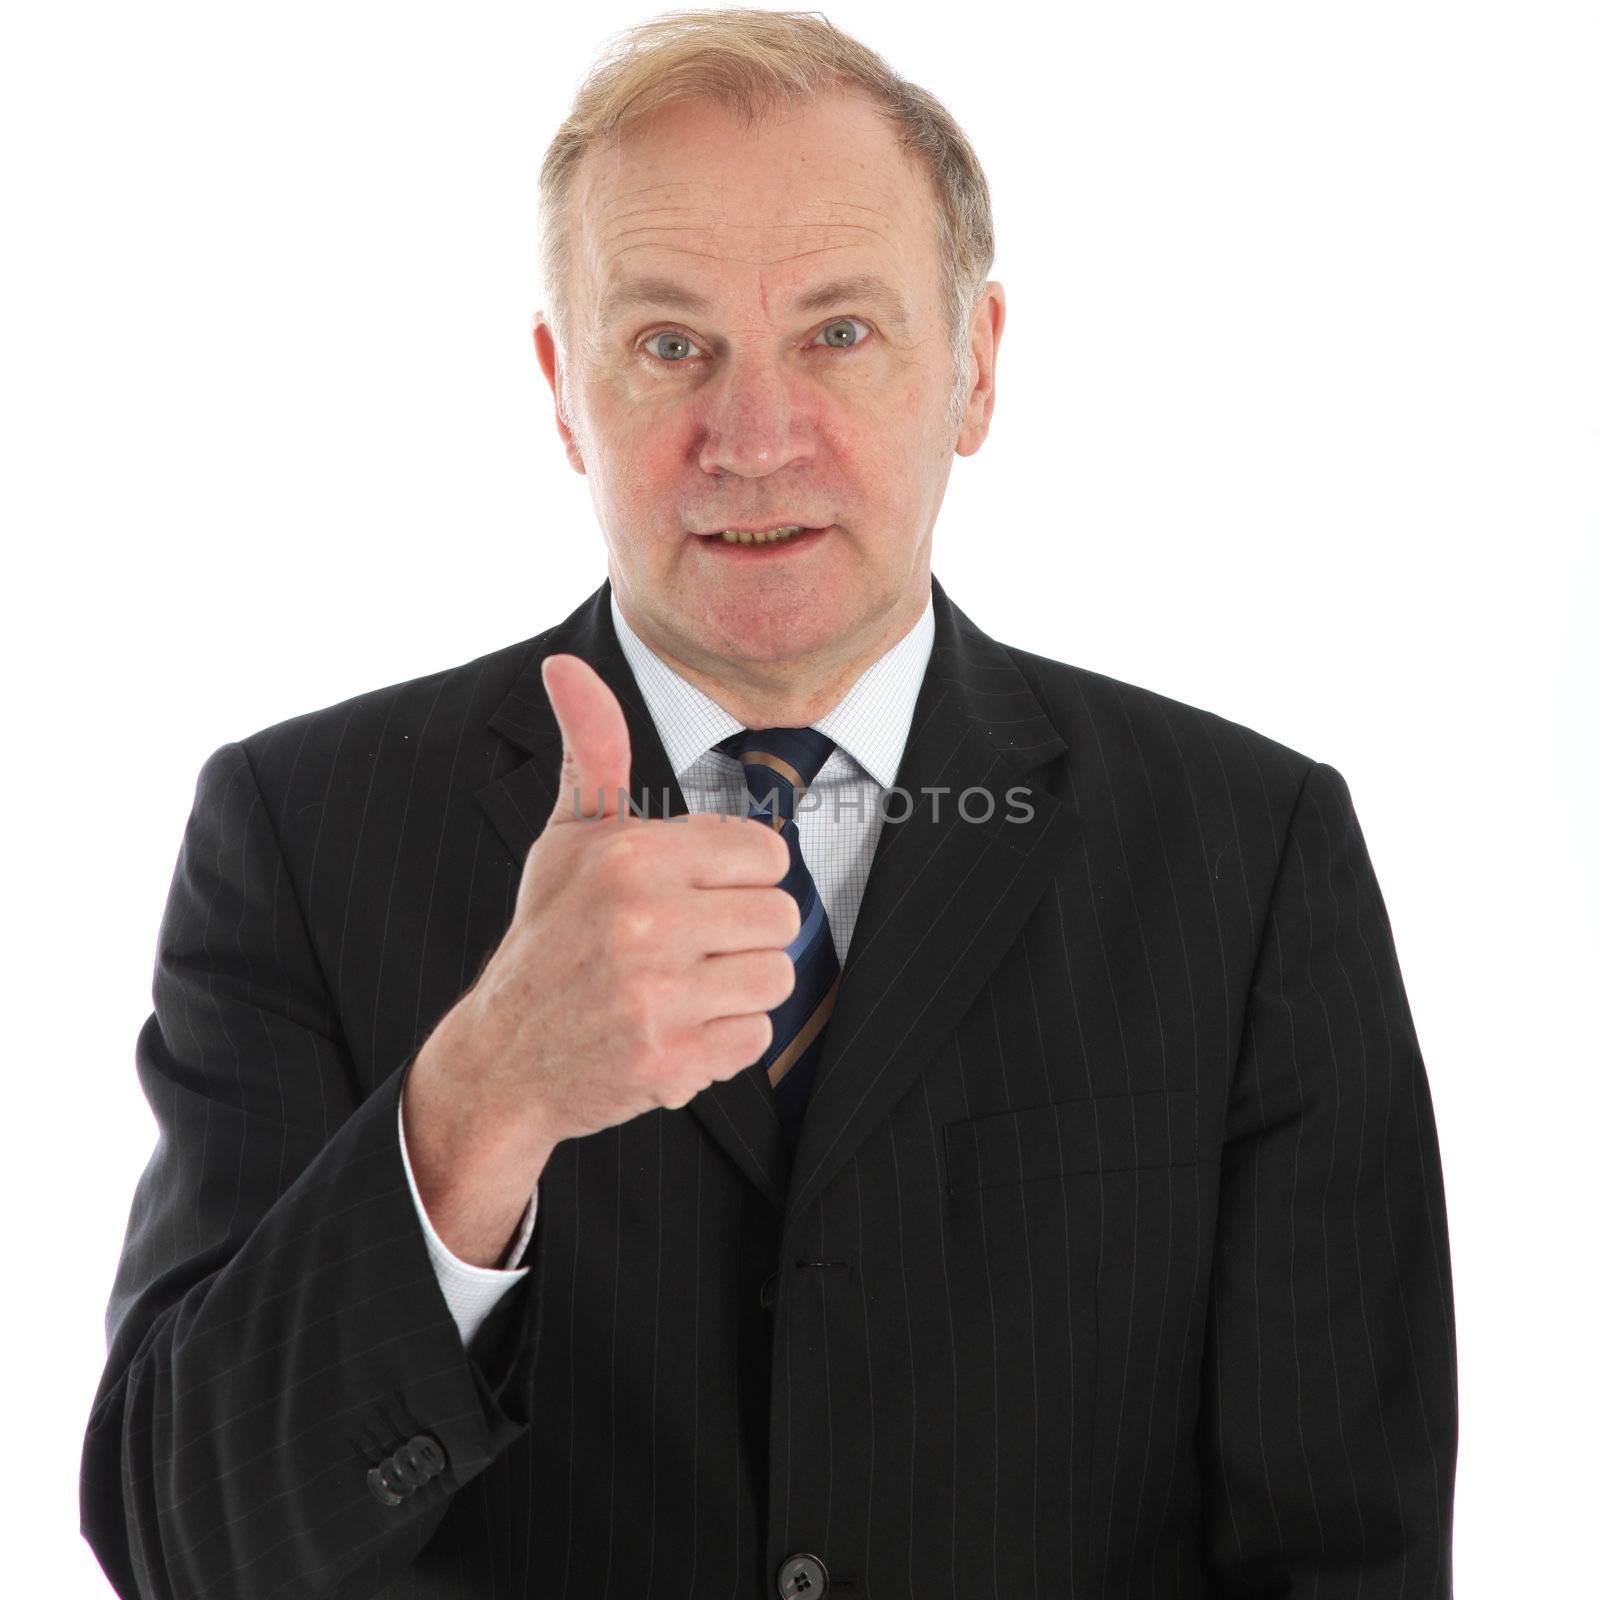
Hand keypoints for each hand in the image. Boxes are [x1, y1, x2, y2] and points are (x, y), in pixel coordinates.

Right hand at [419, 653, 796, 1164]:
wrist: (503, 1058)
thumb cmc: (549, 936)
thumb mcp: (567, 839)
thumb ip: (593, 752)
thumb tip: (566, 665)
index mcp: (630, 856)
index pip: (768, 852)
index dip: (739, 875)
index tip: (695, 893)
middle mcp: (643, 921)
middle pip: (782, 915)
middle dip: (743, 933)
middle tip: (687, 948)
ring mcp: (656, 996)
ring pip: (777, 976)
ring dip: (738, 988)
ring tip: (682, 988)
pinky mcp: (669, 1061)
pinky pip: (756, 1037)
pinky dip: (724, 1041)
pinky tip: (674, 1030)